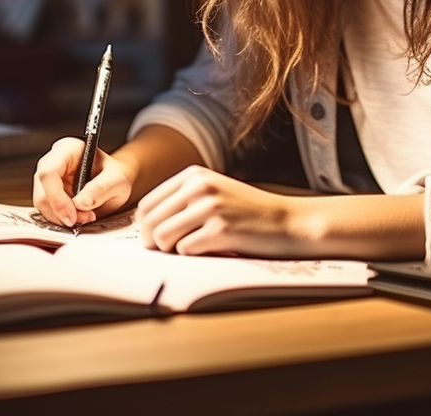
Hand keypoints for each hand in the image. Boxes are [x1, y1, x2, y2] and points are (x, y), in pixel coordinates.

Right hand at [32, 137, 135, 227]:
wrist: (115, 182)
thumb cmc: (116, 175)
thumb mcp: (116, 180)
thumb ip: (100, 189)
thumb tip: (80, 203)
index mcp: (69, 149)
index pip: (49, 171)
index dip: (56, 197)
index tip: (71, 215)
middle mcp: (54, 161)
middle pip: (42, 191)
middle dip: (60, 211)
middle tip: (81, 219)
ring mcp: (49, 178)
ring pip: (42, 204)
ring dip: (61, 217)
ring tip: (86, 216)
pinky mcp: (49, 193)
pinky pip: (47, 211)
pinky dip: (61, 218)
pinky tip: (79, 216)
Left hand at [136, 166, 299, 255]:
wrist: (286, 221)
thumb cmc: (246, 213)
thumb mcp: (213, 193)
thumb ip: (181, 201)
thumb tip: (145, 229)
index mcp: (193, 174)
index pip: (147, 206)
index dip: (149, 228)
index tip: (162, 239)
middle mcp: (199, 186)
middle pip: (149, 223)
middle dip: (154, 243)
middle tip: (173, 250)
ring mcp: (209, 206)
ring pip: (162, 238)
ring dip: (173, 251)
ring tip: (194, 248)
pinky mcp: (219, 229)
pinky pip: (184, 250)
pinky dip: (194, 255)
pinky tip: (214, 248)